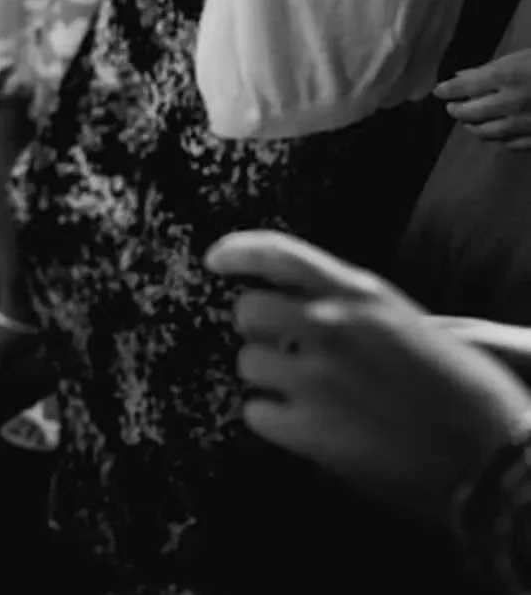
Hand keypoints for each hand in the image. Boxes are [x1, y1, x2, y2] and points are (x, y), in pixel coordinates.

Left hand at [207, 228, 530, 523]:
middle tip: (286, 352)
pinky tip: (309, 429)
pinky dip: (275, 421)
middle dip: (261, 331)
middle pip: (247, 310)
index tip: (216, 260)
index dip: (239, 252)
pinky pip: (256, 413)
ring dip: (271, 379)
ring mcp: (315, 377)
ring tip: (313, 398)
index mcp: (365, 296)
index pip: (280, 254)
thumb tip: (312, 314)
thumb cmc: (470, 396)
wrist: (498, 461)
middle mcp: (331, 326)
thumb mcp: (419, 329)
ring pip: (248, 363)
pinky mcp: (308, 429)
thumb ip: (362, 315)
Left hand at [437, 48, 530, 148]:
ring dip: (474, 127)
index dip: (448, 90)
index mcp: (507, 76)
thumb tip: (460, 77)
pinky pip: (512, 144)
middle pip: (472, 112)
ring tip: (469, 122)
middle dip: (457, 111)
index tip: (438, 92)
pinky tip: (497, 135)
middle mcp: (513, 101)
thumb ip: (491, 68)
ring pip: (489, 132)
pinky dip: (500, 139)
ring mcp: (526, 122)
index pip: (466, 86)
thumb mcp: (522, 57)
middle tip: (452, 108)